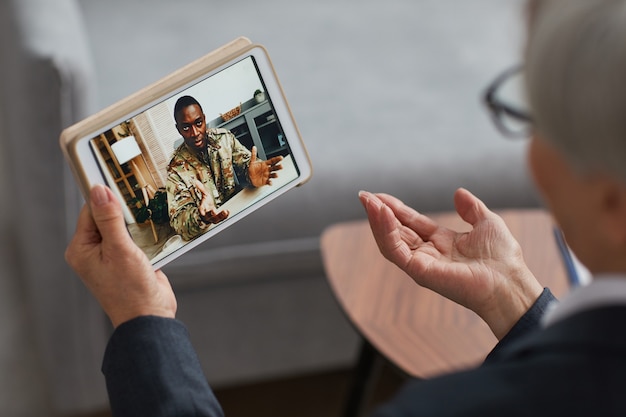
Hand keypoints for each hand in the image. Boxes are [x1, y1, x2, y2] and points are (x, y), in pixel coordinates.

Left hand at [65, 184, 176, 327]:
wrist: (150, 317)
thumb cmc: (130, 291)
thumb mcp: (120, 250)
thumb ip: (110, 220)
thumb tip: (100, 191)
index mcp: (81, 249)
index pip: (90, 211)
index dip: (106, 197)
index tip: (120, 181)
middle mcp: (93, 251)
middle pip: (108, 217)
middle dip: (125, 211)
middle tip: (140, 202)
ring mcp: (112, 255)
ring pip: (124, 227)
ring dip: (137, 223)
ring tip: (149, 220)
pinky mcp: (129, 260)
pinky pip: (136, 238)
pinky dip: (145, 233)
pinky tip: (155, 233)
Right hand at [194, 180, 228, 223]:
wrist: (209, 211)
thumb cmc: (206, 203)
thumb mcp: (205, 195)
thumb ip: (202, 189)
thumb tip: (197, 182)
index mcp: (203, 209)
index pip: (201, 210)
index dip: (201, 211)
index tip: (202, 212)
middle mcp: (207, 214)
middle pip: (208, 216)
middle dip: (211, 214)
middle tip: (214, 211)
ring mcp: (213, 218)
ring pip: (216, 219)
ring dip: (220, 216)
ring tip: (225, 211)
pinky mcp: (218, 219)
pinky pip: (222, 218)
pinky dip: (225, 216)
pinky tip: (228, 211)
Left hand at [248, 146, 282, 186]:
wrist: (249, 178)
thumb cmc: (252, 170)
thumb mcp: (252, 162)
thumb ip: (253, 155)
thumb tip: (254, 147)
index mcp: (265, 164)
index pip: (272, 161)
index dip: (277, 159)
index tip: (281, 157)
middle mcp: (267, 170)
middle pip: (274, 168)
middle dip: (278, 167)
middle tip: (281, 166)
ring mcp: (267, 175)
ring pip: (273, 175)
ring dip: (275, 175)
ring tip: (276, 175)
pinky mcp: (265, 181)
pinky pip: (269, 182)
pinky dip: (270, 182)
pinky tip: (271, 182)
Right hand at [358, 188, 543, 339]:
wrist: (510, 281)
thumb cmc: (504, 258)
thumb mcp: (487, 222)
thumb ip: (471, 208)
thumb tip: (458, 192)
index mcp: (441, 243)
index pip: (411, 223)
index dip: (396, 209)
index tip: (380, 196)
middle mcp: (428, 254)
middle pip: (396, 232)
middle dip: (379, 213)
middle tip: (364, 196)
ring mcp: (421, 264)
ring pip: (390, 242)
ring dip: (377, 221)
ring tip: (369, 201)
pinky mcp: (419, 271)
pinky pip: (395, 250)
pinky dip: (385, 231)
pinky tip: (382, 213)